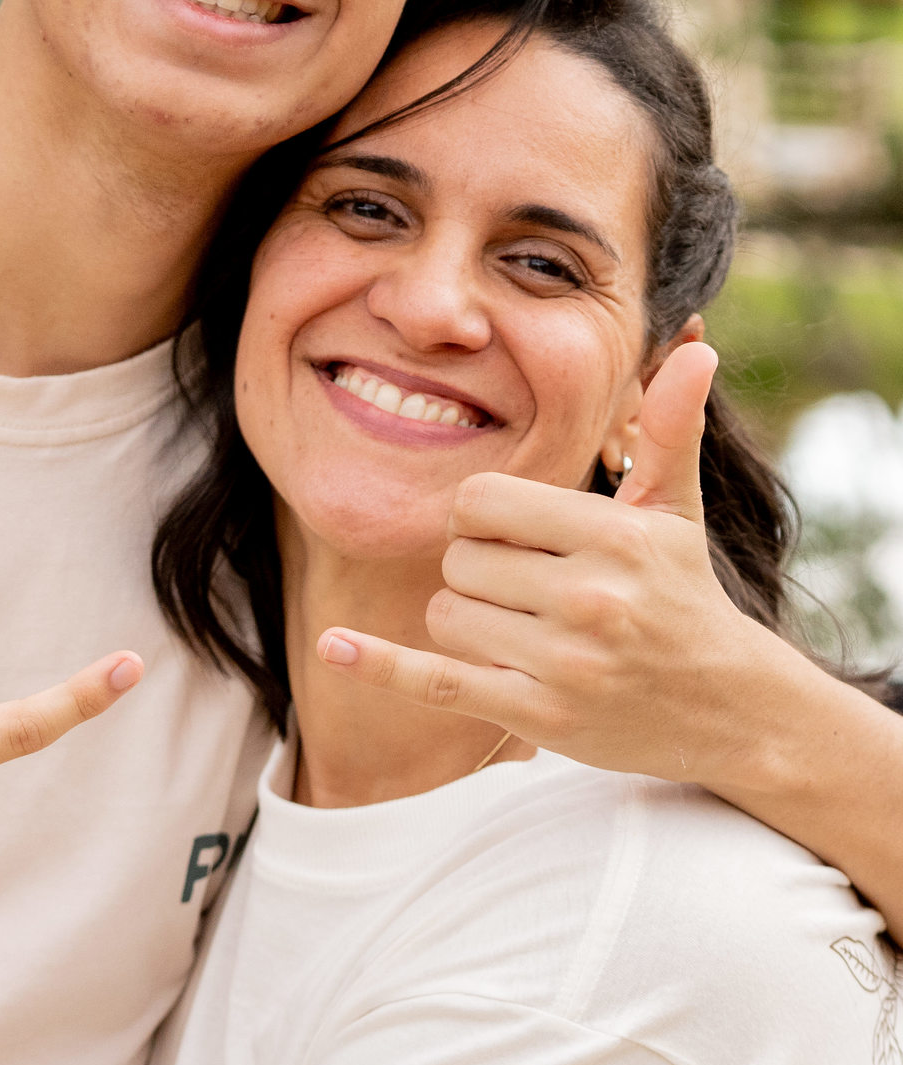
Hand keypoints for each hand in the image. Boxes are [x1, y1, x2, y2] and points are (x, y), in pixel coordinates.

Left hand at [317, 343, 777, 786]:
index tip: (519, 534)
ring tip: (529, 630)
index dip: (484, 516)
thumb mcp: (675, 509)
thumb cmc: (683, 592)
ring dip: (468, 620)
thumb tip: (696, 348)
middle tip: (534, 588)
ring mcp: (564, 664)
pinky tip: (333, 645)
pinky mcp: (539, 716)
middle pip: (459, 559)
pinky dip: (381, 665)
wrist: (730, 706)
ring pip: (446, 615)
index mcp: (614, 537)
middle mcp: (589, 599)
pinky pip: (437, 682)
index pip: (481, 501)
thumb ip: (670, 428)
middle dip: (480, 569)